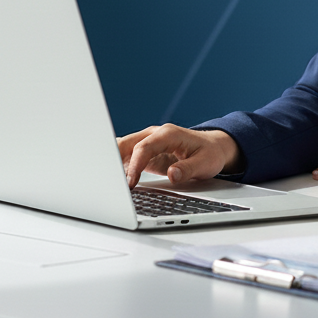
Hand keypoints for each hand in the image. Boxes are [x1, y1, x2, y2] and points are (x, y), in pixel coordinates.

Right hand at [117, 124, 241, 188]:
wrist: (213, 147)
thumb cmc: (209, 154)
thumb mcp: (205, 164)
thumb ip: (188, 169)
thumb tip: (173, 174)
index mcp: (168, 134)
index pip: (144, 147)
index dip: (134, 165)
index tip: (130, 182)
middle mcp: (155, 134)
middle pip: (128, 143)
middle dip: (114, 160)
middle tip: (106, 181)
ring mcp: (149, 142)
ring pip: (124, 148)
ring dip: (113, 162)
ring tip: (104, 180)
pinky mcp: (146, 152)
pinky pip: (128, 156)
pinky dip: (118, 165)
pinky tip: (111, 178)